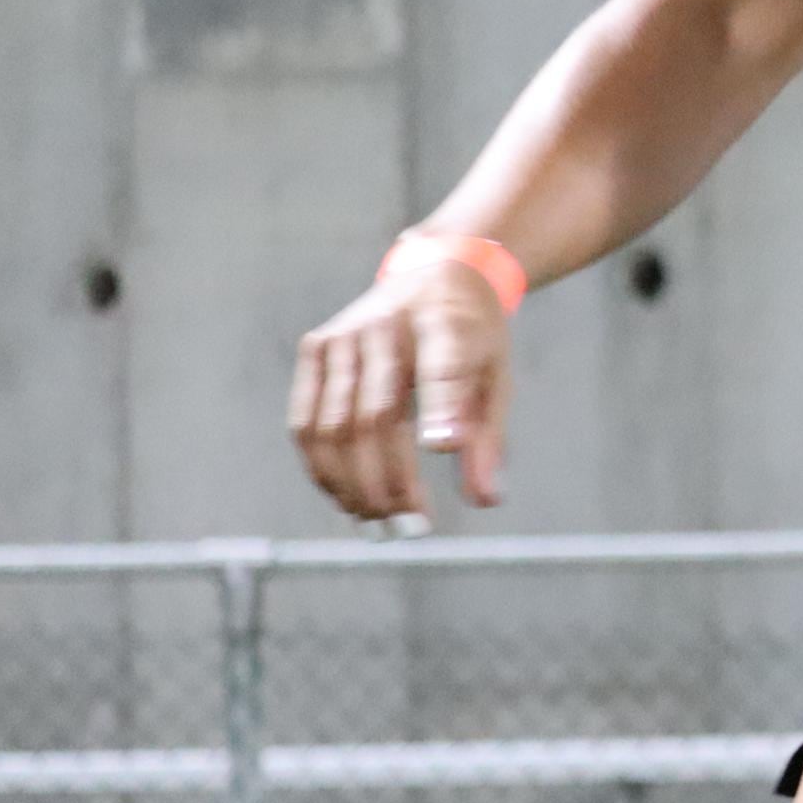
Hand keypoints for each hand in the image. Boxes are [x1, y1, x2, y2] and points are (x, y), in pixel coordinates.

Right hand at [288, 245, 515, 523]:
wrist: (438, 274)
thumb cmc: (472, 337)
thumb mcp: (496, 378)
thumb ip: (488, 438)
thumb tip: (486, 501)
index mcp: (446, 322)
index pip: (442, 368)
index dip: (441, 409)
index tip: (443, 449)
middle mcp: (387, 324)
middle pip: (376, 416)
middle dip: (388, 481)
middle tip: (409, 529)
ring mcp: (342, 334)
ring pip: (332, 426)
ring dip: (351, 486)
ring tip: (377, 525)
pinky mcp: (315, 346)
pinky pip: (305, 421)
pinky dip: (322, 467)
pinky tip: (347, 498)